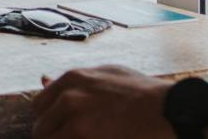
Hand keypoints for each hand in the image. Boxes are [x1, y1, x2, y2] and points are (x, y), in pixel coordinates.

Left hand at [32, 65, 172, 138]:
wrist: (168, 110)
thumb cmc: (142, 93)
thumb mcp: (106, 75)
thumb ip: (74, 81)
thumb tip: (43, 78)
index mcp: (72, 79)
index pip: (39, 105)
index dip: (48, 120)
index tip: (58, 129)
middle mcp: (69, 98)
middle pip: (41, 128)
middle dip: (51, 136)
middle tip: (70, 137)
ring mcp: (76, 121)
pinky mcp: (83, 138)